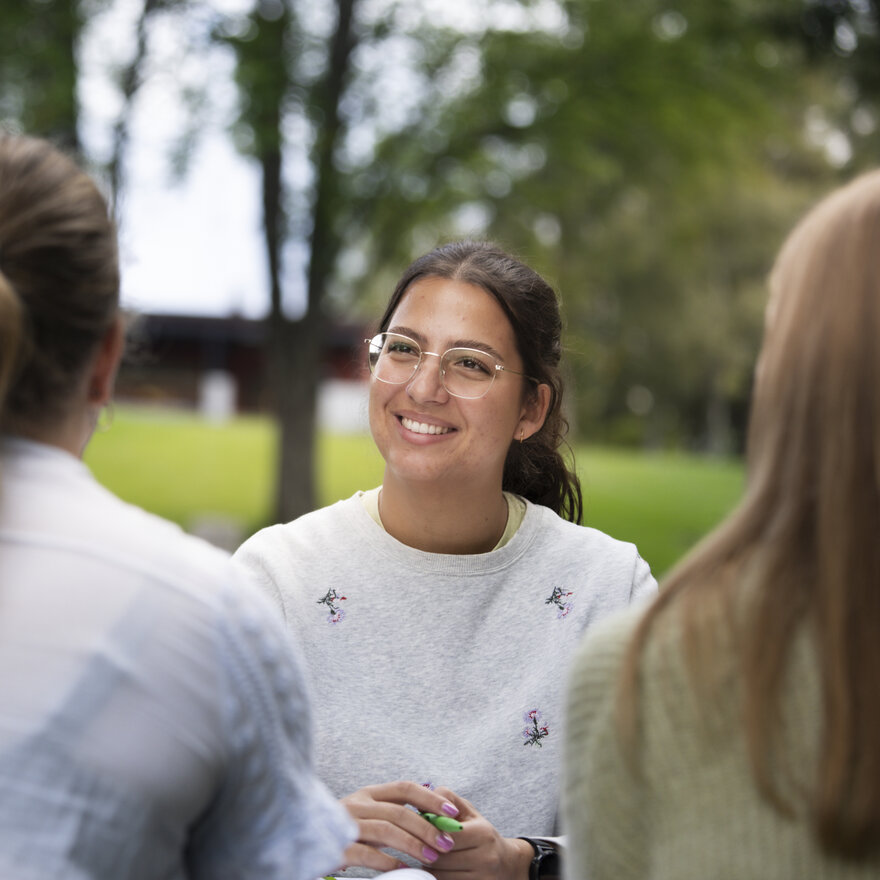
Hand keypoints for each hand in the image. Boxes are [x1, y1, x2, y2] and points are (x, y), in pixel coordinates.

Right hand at [339, 781, 461, 872]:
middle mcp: (357, 803)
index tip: (451, 813)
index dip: (430, 798)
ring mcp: (345, 824)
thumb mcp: (369, 817)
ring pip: (386, 830)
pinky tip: (404, 869)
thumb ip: (393, 814)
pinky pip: (368, 853)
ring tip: (432, 857)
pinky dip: (389, 862)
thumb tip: (431, 820)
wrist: (303, 840)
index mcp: (368, 794)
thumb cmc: (344, 831)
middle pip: (399, 811)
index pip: (405, 788)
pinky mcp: (337, 847)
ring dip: (413, 844)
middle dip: (427, 828)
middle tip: (446, 844)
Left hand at [426, 787, 533, 879]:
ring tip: (429, 855)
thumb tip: (424, 803)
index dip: (430, 833)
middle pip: (441, 859)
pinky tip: (440, 868)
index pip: (447, 836)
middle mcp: (486, 858)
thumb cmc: (481, 832)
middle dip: (426, 850)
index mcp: (483, 833)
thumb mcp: (468, 810)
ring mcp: (482, 878)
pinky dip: (438, 877)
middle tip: (420, 843)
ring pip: (440, 875)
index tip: (421, 829)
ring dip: (429, 866)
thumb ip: (446, 798)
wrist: (505, 862)